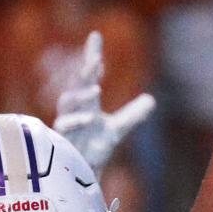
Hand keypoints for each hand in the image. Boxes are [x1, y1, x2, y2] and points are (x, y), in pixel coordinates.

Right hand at [53, 32, 155, 173]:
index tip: (95, 36)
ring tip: (97, 89)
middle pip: (77, 85)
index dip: (91, 56)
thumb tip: (151, 100)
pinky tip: (89, 117)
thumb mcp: (116, 130)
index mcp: (87, 102)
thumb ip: (132, 115)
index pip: (89, 75)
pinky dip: (75, 120)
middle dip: (85, 72)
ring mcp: (66, 123)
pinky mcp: (61, 139)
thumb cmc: (92, 148)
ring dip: (81, 95)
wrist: (81, 175)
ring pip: (67, 102)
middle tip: (96, 60)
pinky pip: (63, 125)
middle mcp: (75, 109)